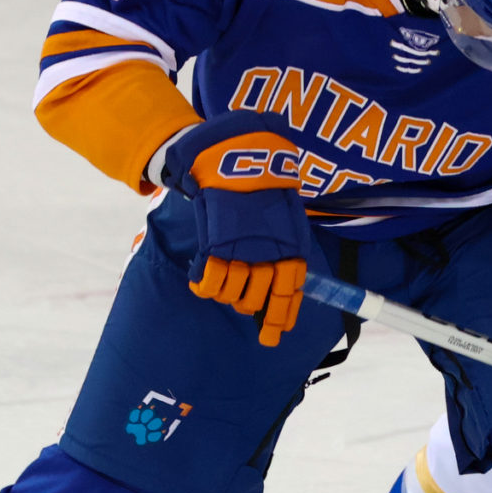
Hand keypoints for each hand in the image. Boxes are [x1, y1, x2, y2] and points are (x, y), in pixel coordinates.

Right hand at [158, 112, 316, 347]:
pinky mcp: (216, 246)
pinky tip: (200, 281)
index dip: (280, 317)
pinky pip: (210, 280)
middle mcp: (268, 255)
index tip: (273, 336)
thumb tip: (288, 274)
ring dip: (227, 295)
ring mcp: (242, 252)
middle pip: (258, 299)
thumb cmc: (264, 184)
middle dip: (249, 306)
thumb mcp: (287, 214)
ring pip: (234, 294)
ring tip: (223, 286)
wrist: (237, 156)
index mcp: (291, 248)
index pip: (289, 293)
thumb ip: (286, 244)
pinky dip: (204, 285)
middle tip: (242, 304)